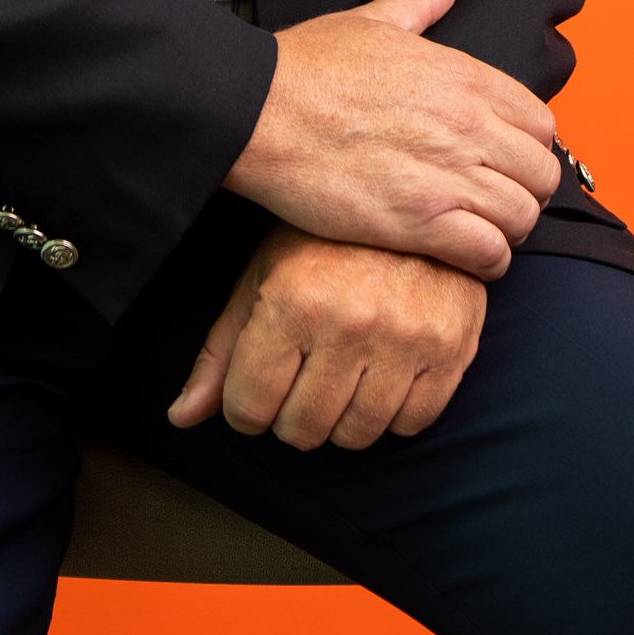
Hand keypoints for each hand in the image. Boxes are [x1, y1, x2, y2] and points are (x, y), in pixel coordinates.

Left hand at [168, 227, 486, 450]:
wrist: (414, 198)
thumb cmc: (323, 242)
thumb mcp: (261, 279)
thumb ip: (220, 353)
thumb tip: (180, 419)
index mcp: (293, 301)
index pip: (249, 409)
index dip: (245, 407)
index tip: (257, 387)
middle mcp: (351, 323)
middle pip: (302, 431)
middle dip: (290, 417)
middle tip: (299, 380)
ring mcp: (407, 338)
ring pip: (357, 436)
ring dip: (340, 421)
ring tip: (339, 378)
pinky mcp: (453, 348)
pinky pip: (412, 423)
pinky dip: (391, 414)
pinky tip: (381, 376)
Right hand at [225, 0, 558, 279]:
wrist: (257, 110)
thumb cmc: (306, 65)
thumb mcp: (370, 20)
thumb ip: (420, 4)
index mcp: (463, 76)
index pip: (541, 123)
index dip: (527, 146)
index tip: (502, 159)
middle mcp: (468, 125)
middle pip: (541, 174)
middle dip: (524, 191)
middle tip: (492, 200)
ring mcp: (447, 176)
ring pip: (523, 217)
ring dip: (507, 229)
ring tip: (478, 230)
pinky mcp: (419, 222)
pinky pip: (489, 253)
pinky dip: (486, 262)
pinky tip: (464, 256)